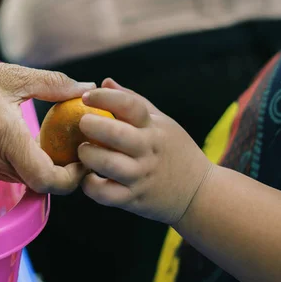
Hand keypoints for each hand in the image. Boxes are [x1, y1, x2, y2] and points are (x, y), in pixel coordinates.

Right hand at [0, 55, 95, 193]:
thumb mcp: (14, 76)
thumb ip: (55, 84)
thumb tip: (87, 88)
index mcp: (6, 138)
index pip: (46, 179)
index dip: (72, 177)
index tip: (84, 159)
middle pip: (40, 183)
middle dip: (65, 172)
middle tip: (80, 150)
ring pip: (26, 180)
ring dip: (45, 167)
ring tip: (60, 145)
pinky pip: (10, 173)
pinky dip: (26, 163)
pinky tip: (32, 144)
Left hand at [78, 78, 212, 224]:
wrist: (199, 192)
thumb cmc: (173, 151)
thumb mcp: (161, 122)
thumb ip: (133, 101)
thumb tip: (105, 82)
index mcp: (153, 127)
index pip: (129, 105)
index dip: (104, 97)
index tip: (86, 95)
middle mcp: (148, 150)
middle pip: (116, 134)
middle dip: (92, 125)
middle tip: (82, 123)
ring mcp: (141, 176)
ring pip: (108, 164)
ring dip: (89, 155)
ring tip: (83, 151)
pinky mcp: (134, 199)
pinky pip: (106, 194)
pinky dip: (91, 186)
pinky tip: (88, 178)